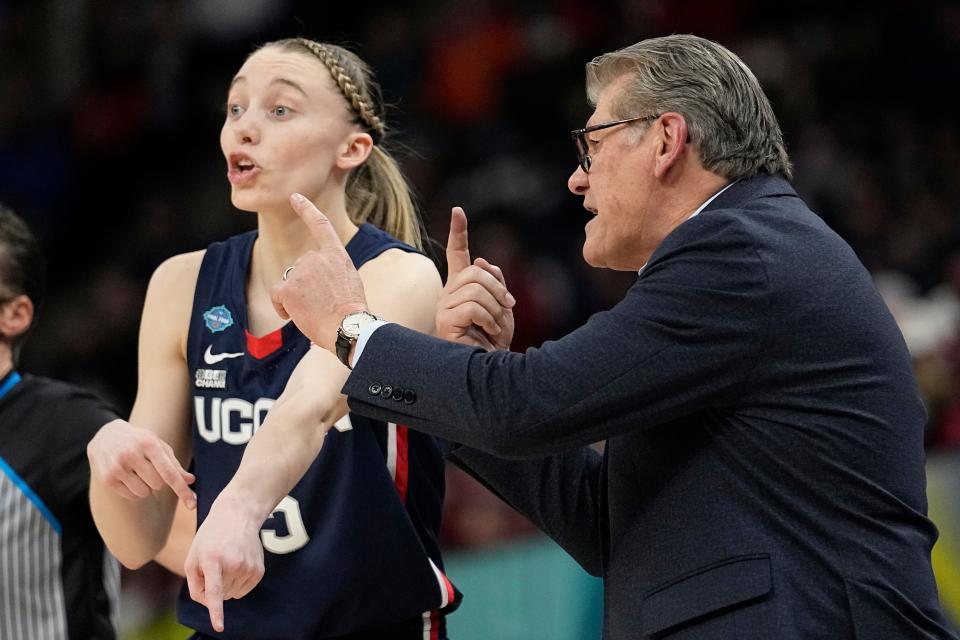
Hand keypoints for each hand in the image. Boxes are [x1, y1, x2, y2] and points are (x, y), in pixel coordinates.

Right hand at [87, 418, 195, 507]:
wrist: (106, 436)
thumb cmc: (140, 441)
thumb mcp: (158, 445)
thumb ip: (174, 464)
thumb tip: (190, 480)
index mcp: (149, 444)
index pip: (169, 472)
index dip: (182, 490)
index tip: (192, 505)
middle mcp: (131, 454)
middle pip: (158, 484)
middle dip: (158, 480)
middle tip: (149, 467)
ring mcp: (117, 467)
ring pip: (144, 492)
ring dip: (146, 486)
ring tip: (137, 471)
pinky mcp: (107, 479)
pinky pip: (132, 496)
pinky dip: (134, 490)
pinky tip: (127, 476)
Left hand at [185, 494, 264, 632]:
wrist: (238, 516)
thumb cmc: (210, 537)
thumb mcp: (193, 556)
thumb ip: (195, 584)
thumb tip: (209, 603)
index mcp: (212, 559)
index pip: (214, 590)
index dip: (215, 610)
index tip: (219, 627)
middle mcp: (233, 564)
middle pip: (218, 596)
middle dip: (213, 586)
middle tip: (215, 563)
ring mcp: (248, 567)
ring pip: (230, 594)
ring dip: (225, 584)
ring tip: (226, 561)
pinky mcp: (258, 571)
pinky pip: (242, 591)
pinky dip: (236, 583)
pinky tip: (237, 565)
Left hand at [271, 193, 367, 351]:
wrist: (347, 327)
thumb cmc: (351, 312)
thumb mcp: (349, 281)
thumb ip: (331, 270)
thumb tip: (315, 277)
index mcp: (336, 255)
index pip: (320, 225)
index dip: (306, 209)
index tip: (296, 197)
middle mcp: (316, 257)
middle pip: (301, 267)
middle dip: (305, 284)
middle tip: (322, 303)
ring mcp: (300, 271)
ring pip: (289, 281)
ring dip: (297, 296)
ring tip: (314, 311)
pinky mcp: (288, 287)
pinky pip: (277, 294)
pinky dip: (282, 306)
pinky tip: (294, 315)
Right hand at [437, 206, 515, 350]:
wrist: (492, 366)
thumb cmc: (495, 339)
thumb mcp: (501, 305)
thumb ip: (494, 281)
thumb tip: (482, 261)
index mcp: (461, 286)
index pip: (458, 254)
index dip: (459, 232)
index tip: (458, 211)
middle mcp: (448, 293)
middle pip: (475, 271)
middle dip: (497, 288)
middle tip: (505, 307)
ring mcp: (444, 307)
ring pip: (475, 288)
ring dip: (495, 307)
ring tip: (495, 324)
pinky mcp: (444, 321)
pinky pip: (472, 306)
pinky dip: (488, 318)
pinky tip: (488, 331)